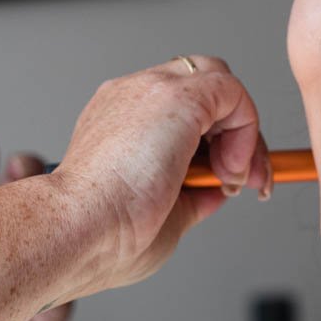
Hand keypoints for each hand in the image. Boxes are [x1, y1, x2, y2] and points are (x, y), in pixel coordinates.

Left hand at [0, 129, 72, 320]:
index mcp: (30, 224)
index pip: (46, 187)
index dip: (34, 171)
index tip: (17, 163)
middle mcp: (49, 254)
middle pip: (67, 218)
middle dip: (53, 197)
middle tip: (29, 180)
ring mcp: (54, 289)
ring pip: (74, 262)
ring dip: (66, 243)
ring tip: (46, 225)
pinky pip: (64, 310)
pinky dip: (61, 296)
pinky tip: (50, 281)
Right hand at [50, 56, 270, 300]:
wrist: (75, 231)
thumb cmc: (100, 237)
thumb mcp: (160, 215)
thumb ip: (191, 196)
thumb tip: (216, 190)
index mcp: (120, 118)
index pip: (182, 108)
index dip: (214, 141)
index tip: (226, 180)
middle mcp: (133, 96)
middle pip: (205, 86)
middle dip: (235, 131)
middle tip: (243, 178)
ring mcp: (152, 90)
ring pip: (220, 82)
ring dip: (243, 133)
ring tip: (235, 180)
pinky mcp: (178, 97)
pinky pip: (232, 91)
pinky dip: (245, 127)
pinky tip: (230, 168)